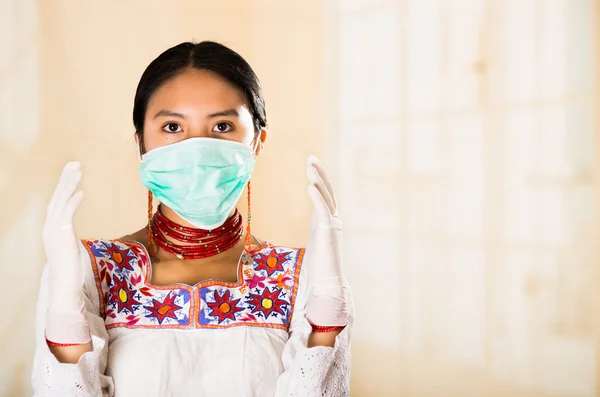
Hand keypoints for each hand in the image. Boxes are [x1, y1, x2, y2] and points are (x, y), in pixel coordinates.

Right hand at [43, 161, 89, 343]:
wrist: (64, 284)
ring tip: (77, 170)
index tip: (72, 173)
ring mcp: (54, 230)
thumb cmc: (69, 267)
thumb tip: (71, 227)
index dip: (63, 187)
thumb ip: (68, 233)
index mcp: (51, 228)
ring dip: (69, 185)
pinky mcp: (62, 235)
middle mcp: (49, 226)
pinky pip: (66, 214)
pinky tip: (81, 193)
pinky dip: (73, 202)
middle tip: (74, 164)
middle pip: (57, 197)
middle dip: (65, 179)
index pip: (56, 202)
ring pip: (61, 201)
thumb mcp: (68, 245)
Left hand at [304, 155, 348, 326]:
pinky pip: (325, 210)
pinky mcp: (330, 232)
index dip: (318, 179)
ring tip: (311, 165)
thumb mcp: (303, 247)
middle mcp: (332, 220)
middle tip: (311, 157)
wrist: (326, 284)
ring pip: (326, 197)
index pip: (322, 195)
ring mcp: (333, 225)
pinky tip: (311, 186)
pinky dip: (318, 197)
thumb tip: (262, 243)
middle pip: (326, 191)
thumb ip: (296, 238)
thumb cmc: (314, 269)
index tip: (310, 164)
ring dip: (319, 180)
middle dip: (319, 173)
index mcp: (325, 222)